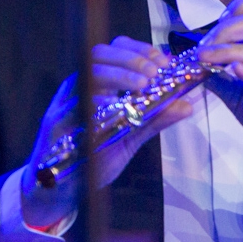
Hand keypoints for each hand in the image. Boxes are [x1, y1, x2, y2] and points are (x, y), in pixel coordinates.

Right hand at [22, 37, 193, 229]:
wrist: (59, 190)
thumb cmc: (91, 157)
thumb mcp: (129, 136)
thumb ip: (154, 119)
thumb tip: (186, 105)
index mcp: (95, 84)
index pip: (115, 50)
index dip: (140, 50)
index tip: (163, 62)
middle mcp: (78, 87)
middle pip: (99, 54)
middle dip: (130, 59)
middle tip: (153, 74)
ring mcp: (64, 104)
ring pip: (87, 74)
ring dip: (118, 76)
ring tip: (142, 86)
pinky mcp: (56, 125)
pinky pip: (74, 106)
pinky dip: (96, 102)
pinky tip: (116, 107)